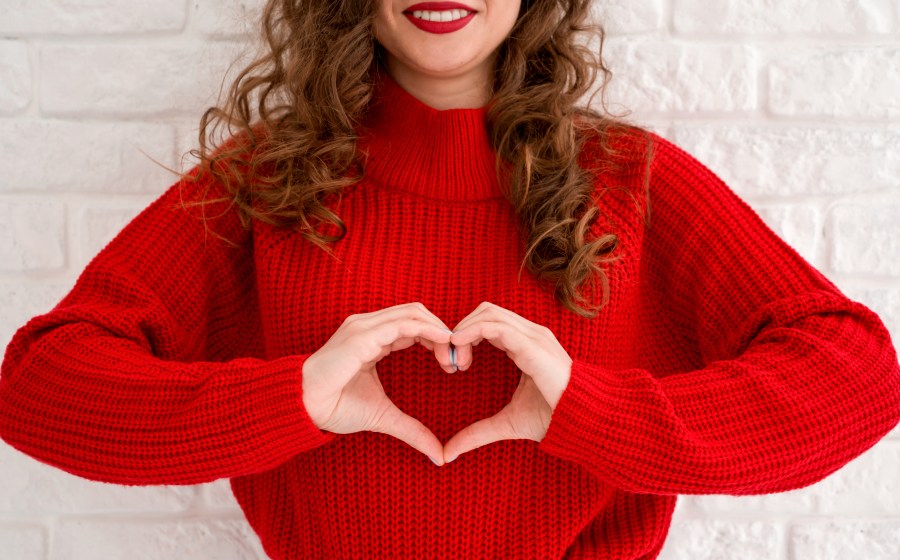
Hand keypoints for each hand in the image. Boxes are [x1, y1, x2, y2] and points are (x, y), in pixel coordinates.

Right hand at [301, 302, 459, 465]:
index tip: (453, 363)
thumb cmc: (337, 408)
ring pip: (413, 312)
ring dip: (439, 329)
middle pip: (418, 313)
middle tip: (460, 360)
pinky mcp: (362, 334)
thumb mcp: (384, 417)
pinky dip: (428, 328)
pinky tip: (443, 342)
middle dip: (443, 331)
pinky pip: (402, 323)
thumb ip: (412, 430)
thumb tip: (439, 455)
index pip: (414, 325)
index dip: (437, 338)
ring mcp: (365, 326)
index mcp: (373, 338)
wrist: (306, 408)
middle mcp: (370, 326)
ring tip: (454, 354)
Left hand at [442, 302, 572, 462]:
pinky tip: (460, 349)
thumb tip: (448, 453)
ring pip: (487, 312)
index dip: (464, 336)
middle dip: (460, 329)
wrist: (582, 422)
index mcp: (525, 344)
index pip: (488, 322)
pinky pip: (495, 326)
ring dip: (463, 330)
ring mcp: (533, 335)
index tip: (451, 364)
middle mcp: (529, 333)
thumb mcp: (506, 424)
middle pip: (485, 311)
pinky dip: (472, 331)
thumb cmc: (552, 419)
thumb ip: (477, 433)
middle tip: (448, 360)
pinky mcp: (532, 344)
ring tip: (453, 358)